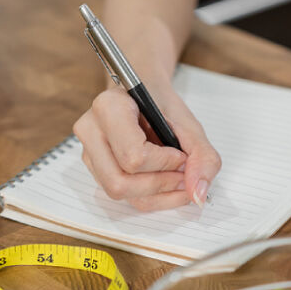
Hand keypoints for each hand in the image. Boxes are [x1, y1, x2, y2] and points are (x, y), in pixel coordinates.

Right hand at [73, 84, 220, 210]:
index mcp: (109, 107)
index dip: (165, 163)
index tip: (182, 155)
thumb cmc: (162, 105)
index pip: (133, 155)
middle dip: (160, 185)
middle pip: (120, 182)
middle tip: (184, 175)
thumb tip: (198, 193)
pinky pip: (122, 196)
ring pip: (119, 192)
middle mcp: (90, 130)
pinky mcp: (95, 168)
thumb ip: (201, 156)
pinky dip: (151, 196)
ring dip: (157, 194)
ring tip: (178, 180)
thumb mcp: (189, 124)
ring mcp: (88, 151)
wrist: (144, 93)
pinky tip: (167, 183)